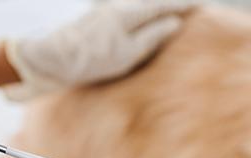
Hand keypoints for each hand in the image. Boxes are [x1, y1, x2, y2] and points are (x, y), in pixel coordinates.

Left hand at [2, 0, 196, 100]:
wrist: (47, 59)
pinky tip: (143, 26)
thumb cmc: (89, 59)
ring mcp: (105, 12)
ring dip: (157, 11)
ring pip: (139, 9)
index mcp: (129, 11)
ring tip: (172, 18)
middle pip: (152, 3)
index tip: (202, 5)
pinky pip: (128, 16)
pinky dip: (142, 19)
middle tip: (191, 11)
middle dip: (172, 6)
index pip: (165, 4)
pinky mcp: (96, 22)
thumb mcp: (129, 53)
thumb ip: (153, 36)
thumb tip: (174, 23)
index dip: (185, 4)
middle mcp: (117, 6)